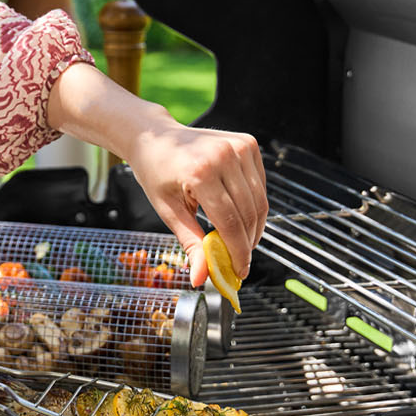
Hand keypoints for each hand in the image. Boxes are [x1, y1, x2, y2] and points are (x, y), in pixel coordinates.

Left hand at [125, 121, 266, 286]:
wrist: (156, 137)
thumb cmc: (157, 173)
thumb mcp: (168, 211)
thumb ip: (190, 243)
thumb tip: (201, 278)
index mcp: (200, 172)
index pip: (229, 222)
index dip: (238, 252)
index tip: (239, 272)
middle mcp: (224, 156)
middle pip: (249, 213)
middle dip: (247, 244)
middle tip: (240, 262)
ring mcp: (239, 147)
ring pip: (259, 201)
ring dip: (254, 227)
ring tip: (241, 242)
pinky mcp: (248, 144)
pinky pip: (259, 185)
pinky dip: (254, 206)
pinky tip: (241, 216)